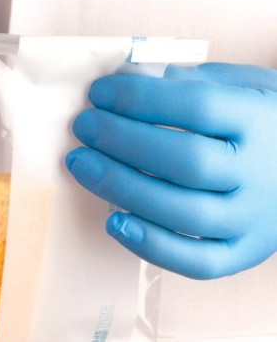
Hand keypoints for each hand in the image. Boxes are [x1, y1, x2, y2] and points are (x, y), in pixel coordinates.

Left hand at [66, 62, 276, 279]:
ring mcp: (254, 219)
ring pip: (183, 213)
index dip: (141, 98)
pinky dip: (151, 246)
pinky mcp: (244, 253)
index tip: (100, 92)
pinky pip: (197, 262)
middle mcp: (261, 173)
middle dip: (122, 141)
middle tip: (84, 127)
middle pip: (186, 161)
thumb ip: (195, 83)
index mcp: (261, 122)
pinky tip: (113, 222)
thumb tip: (130, 79)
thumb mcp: (245, 88)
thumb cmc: (265, 124)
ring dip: (122, 189)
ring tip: (83, 165)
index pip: (198, 106)